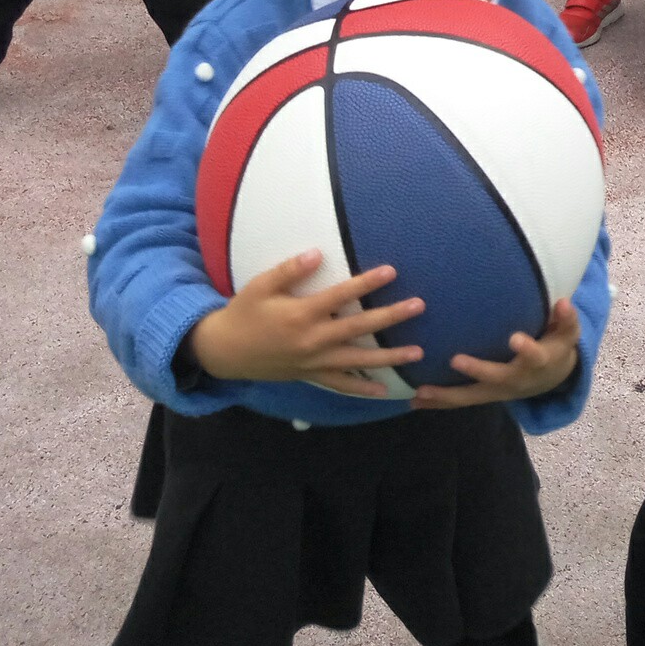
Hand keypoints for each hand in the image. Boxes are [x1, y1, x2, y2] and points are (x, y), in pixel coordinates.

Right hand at [187, 249, 426, 391]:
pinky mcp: (310, 376)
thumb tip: (318, 254)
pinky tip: (384, 391)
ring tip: (417, 353)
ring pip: (358, 360)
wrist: (224, 352)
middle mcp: (312, 340)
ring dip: (389, 357)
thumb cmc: (243, 313)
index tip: (392, 272)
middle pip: (359, 327)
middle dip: (391, 317)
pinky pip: (341, 384)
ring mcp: (314, 362)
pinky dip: (362, 388)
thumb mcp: (260, 286)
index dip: (366, 282)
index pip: (341, 295)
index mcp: (301, 314)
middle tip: (419, 307)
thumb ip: (290, 270)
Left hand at [410, 298, 579, 408]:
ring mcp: (497, 391)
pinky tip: (413, 400)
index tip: (515, 339)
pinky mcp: (484, 395)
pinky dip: (438, 402)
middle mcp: (515, 380)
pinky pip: (461, 400)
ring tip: (419, 393)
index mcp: (537, 362)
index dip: (526, 348)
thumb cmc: (555, 348)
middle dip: (476, 370)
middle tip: (454, 359)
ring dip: (445, 396)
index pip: (534, 355)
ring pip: (471, 396)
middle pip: (495, 378)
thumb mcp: (567, 334)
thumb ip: (566, 319)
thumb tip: (563, 302)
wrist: (550, 379)